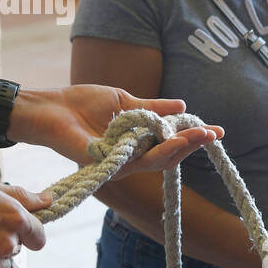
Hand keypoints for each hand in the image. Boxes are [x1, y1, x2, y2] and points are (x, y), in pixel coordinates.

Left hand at [11, 84, 222, 175]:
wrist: (51, 109)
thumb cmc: (81, 104)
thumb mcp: (125, 101)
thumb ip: (152, 108)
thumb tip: (182, 107)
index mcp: (135, 141)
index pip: (168, 142)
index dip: (192, 137)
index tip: (216, 129)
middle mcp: (130, 156)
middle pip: (168, 155)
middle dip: (192, 144)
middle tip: (213, 134)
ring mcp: (120, 164)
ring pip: (158, 161)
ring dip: (181, 148)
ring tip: (200, 137)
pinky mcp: (109, 166)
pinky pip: (139, 161)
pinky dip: (160, 151)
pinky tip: (175, 140)